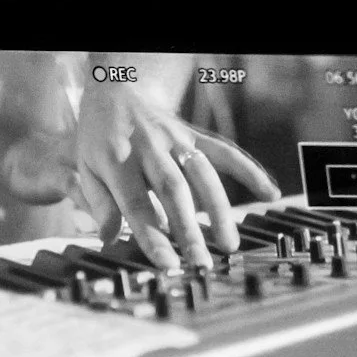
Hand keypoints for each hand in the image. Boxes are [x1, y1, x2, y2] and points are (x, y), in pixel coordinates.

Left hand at [69, 68, 279, 272]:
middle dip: (189, 229)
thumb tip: (109, 239)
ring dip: (218, 209)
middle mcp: (149, 147)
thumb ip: (100, 204)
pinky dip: (249, 170)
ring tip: (229, 243)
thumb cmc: (101, 140)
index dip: (153, 237)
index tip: (168, 264)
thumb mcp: (87, 169)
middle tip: (201, 262)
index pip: (136, 204)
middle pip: (174, 191)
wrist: (118, 91)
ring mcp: (176, 139)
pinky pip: (225, 151)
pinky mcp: (195, 134)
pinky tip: (269, 192)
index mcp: (117, 160)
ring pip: (202, 174)